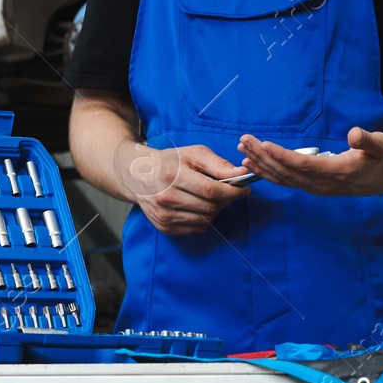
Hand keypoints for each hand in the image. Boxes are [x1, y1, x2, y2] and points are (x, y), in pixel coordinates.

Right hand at [117, 143, 249, 234]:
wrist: (138, 176)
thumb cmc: (170, 162)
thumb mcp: (193, 154)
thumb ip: (217, 163)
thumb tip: (241, 173)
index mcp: (173, 175)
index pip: (210, 190)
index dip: (232, 191)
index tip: (244, 189)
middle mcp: (165, 198)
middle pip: (209, 207)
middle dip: (226, 200)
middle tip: (231, 192)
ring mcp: (164, 215)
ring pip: (205, 220)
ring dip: (216, 210)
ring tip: (214, 198)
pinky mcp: (164, 227)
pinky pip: (196, 228)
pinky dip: (205, 219)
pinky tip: (201, 206)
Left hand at [235, 127, 382, 195]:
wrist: (381, 178)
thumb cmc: (380, 158)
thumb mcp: (381, 146)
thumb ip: (368, 140)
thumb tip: (354, 134)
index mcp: (338, 172)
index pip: (305, 165)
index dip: (283, 156)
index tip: (265, 145)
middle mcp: (322, 184)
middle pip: (287, 172)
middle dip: (264, 157)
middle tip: (244, 142)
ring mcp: (315, 187)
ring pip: (283, 178)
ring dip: (261, 165)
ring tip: (242, 150)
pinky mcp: (310, 186)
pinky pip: (285, 181)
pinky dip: (267, 173)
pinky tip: (252, 164)